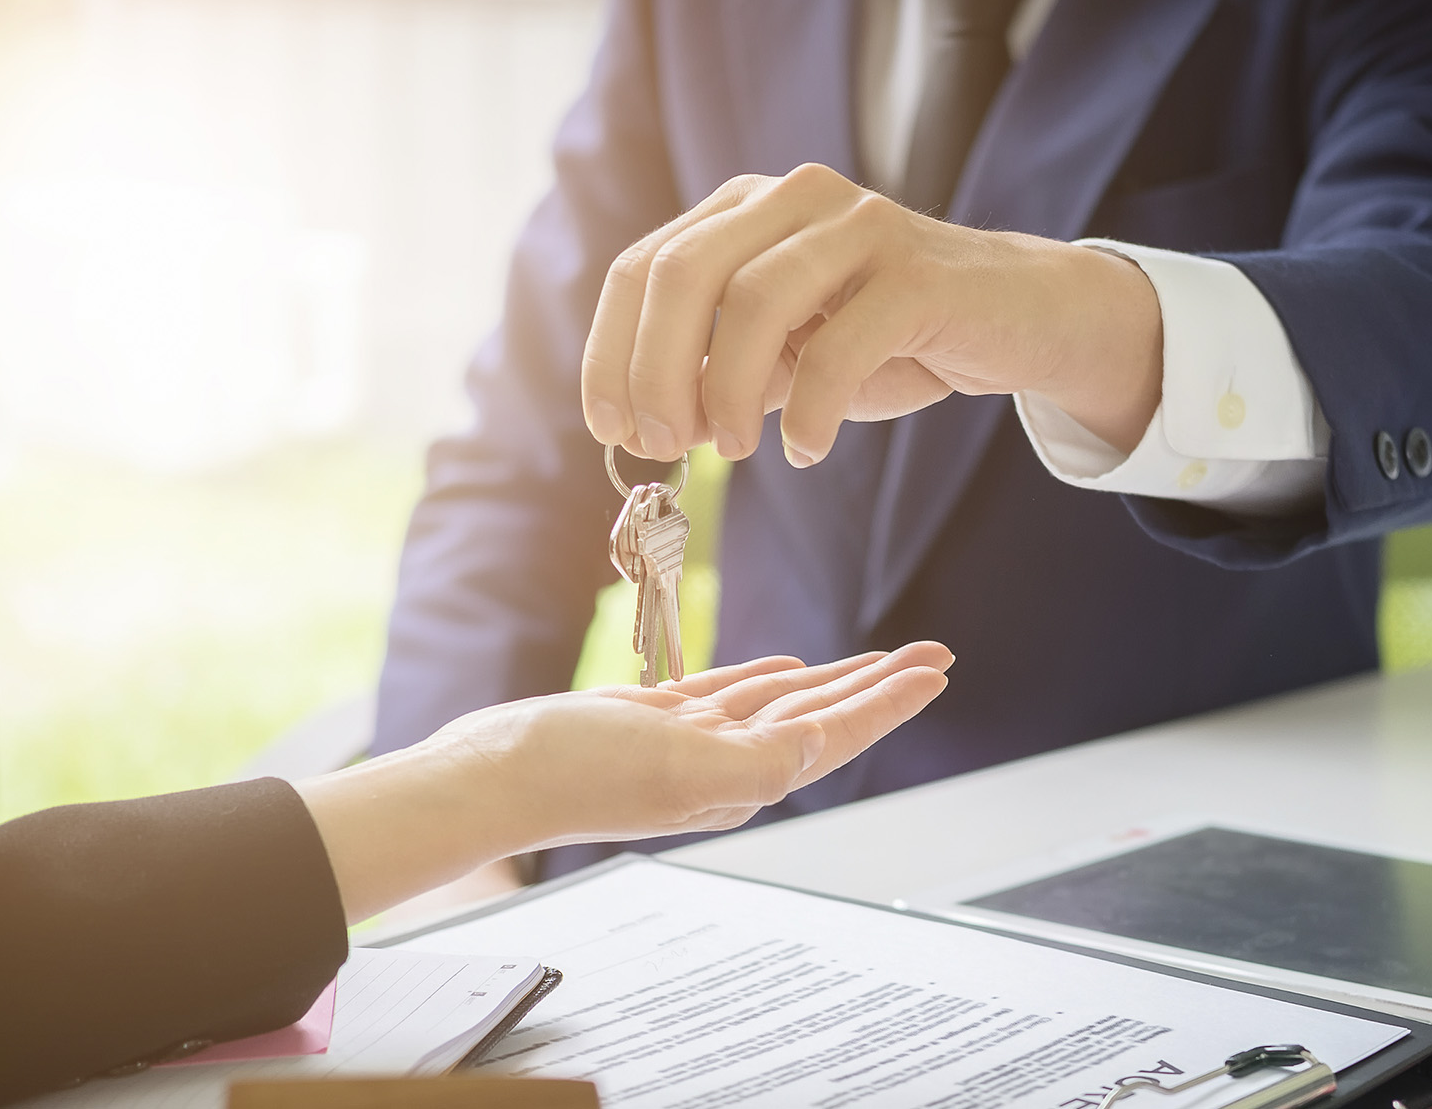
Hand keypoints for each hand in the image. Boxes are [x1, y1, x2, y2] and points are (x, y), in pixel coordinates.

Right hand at [297, 644, 952, 922]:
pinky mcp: (652, 720)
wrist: (492, 775)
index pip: (835, 733)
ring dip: (833, 679)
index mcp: (743, 778)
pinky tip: (788, 668)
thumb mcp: (681, 764)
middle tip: (935, 653)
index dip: (890, 700)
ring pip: (781, 703)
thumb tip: (821, 743)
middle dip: (880, 684)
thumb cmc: (578, 774)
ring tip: (881, 657)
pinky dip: (765, 679)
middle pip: (822, 716)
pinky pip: (728, 695)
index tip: (938, 668)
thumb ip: (757, 758)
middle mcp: (725, 763)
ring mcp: (689, 742)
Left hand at [580, 163, 1163, 465]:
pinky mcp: (920, 274)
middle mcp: (795, 198)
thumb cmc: (892, 338)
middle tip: (664, 447)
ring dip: (725, 389)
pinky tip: (805, 448)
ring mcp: (861, 227)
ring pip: (754, 299)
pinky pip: (842, 343)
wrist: (1022, 319)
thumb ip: (719, 375)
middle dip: (655, 372)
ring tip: (736, 452)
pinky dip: (810, 410)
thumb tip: (648, 425)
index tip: (612, 431)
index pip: (642, 269)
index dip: (611, 355)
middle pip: (683, 273)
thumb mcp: (788, 357)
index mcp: (746, 209)